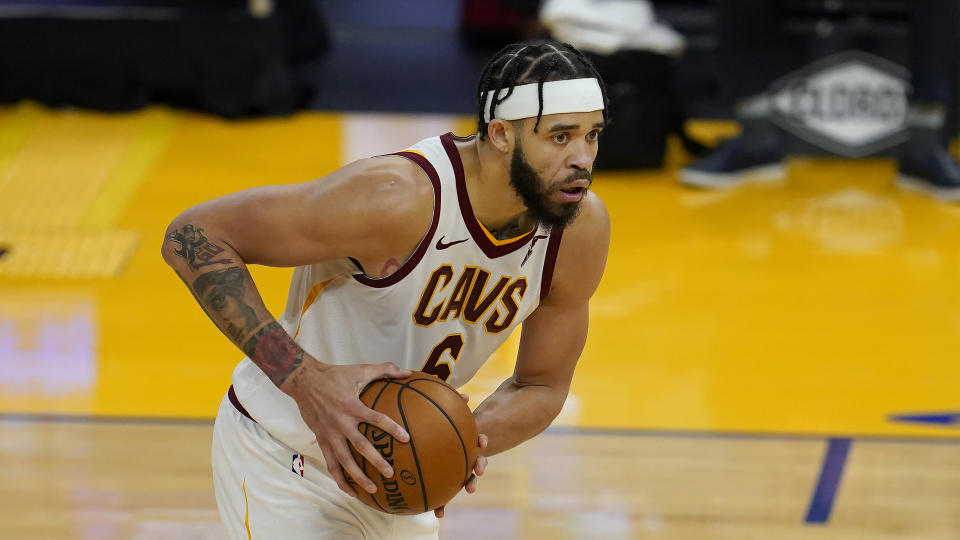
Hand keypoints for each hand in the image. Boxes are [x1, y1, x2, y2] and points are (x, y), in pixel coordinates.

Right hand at [281, 358, 410, 496]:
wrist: (303, 381)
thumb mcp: (359, 370)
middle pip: (360, 446)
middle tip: (390, 473)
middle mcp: (340, 423)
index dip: (391, 428)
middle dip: (376, 460)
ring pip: (343, 461)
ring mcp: (329, 434)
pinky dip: (340, 479)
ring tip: (373, 489)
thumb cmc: (334, 375)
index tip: (406, 438)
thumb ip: (384, 369)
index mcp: (352, 406)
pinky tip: (351, 491)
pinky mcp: (321, 441)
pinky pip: (331, 465)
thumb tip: (407, 373)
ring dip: (357, 477)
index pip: (375, 418)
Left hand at [435, 394, 487, 517]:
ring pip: (466, 478)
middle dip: (477, 469)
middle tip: (476, 474)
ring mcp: (465, 468)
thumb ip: (460, 405)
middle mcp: (472, 456)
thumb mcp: (461, 415)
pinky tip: (438, 515)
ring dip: (466, 486)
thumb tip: (465, 394)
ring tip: (466, 493)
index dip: (482, 441)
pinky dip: (443, 503)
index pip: (479, 440)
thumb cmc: (458, 424)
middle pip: (477, 462)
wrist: (462, 440)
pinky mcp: (454, 479)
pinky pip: (447, 492)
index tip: (482, 441)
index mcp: (472, 441)